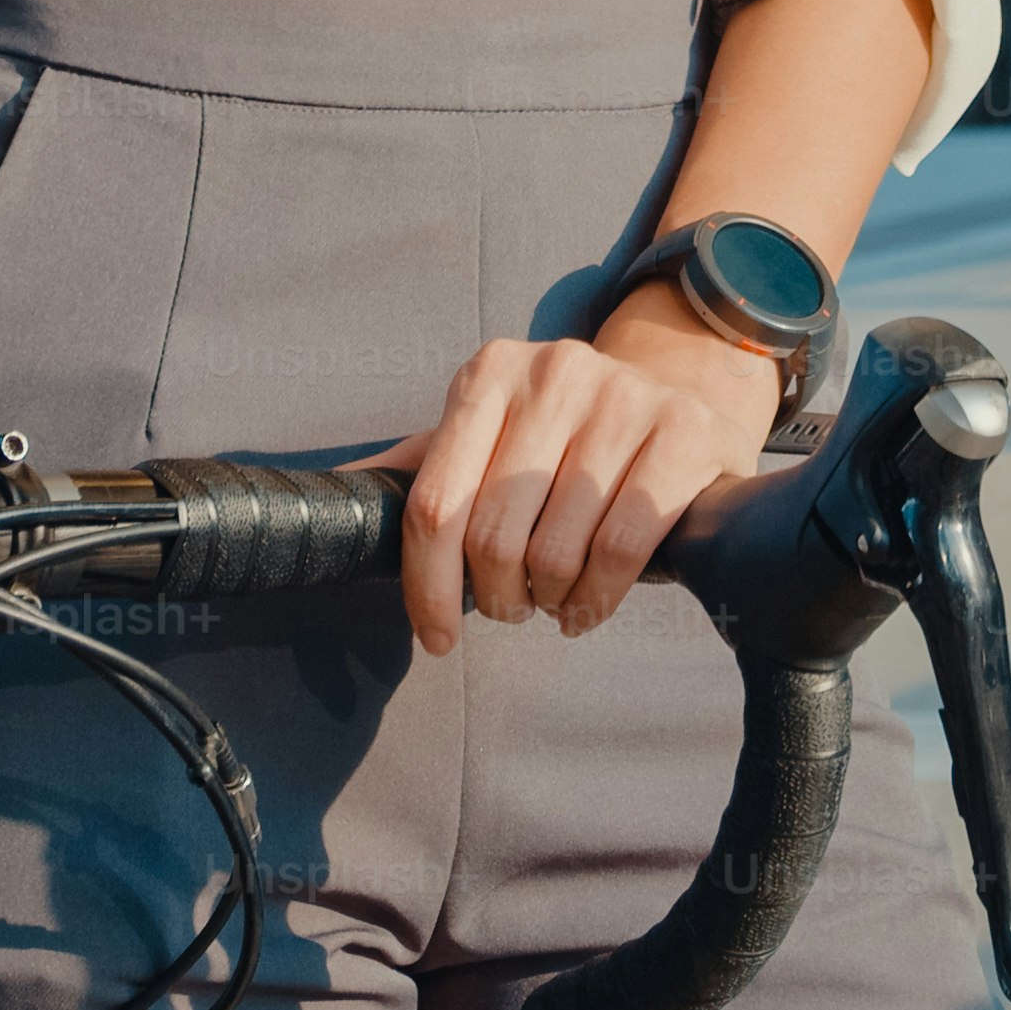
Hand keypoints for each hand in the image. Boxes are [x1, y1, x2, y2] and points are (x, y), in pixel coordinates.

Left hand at [377, 297, 783, 652]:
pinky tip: (589, 604)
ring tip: (556, 600)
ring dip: (550, 602)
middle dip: (497, 597)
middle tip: (512, 607)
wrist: (683, 400)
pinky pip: (620, 548)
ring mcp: (622, 396)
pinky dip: (597, 598)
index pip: (434, 504)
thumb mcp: (489, 438)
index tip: (437, 637)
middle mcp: (553, 371)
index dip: (427, 586)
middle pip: (492, 536)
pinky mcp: (682, 431)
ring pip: (555, 550)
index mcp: (489, 374)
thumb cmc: (566, 440)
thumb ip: (416, 468)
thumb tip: (327, 494)